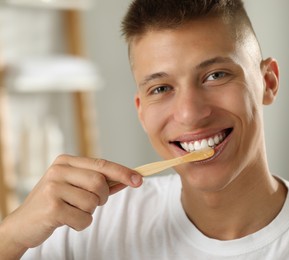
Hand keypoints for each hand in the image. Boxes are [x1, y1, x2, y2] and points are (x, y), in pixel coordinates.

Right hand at [0, 154, 142, 256]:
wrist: (24, 224)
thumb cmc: (56, 203)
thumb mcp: (76, 187)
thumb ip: (102, 182)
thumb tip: (131, 178)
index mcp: (66, 161)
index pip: (102, 164)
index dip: (123, 172)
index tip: (139, 179)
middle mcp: (59, 170)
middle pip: (100, 183)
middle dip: (101, 198)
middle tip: (89, 204)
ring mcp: (53, 188)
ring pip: (93, 202)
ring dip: (88, 212)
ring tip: (71, 211)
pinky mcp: (52, 207)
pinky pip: (84, 218)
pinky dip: (80, 224)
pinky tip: (66, 221)